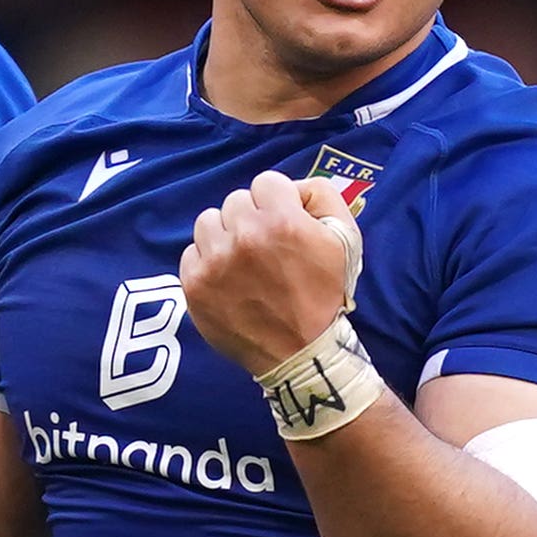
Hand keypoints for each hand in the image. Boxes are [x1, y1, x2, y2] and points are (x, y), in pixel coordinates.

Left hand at [174, 172, 361, 375]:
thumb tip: (293, 187)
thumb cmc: (324, 294)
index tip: (283, 227)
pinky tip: (227, 280)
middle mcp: (244, 236)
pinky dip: (207, 262)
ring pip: (208, 222)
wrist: (301, 354)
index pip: (266, 182)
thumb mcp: (344, 239)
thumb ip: (322, 197)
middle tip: (265, 249)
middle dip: (251, 219)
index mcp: (282, 221)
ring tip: (242, 263)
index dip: (278, 203)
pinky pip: (191, 252)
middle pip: (235, 201)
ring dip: (224, 237)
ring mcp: (214, 261)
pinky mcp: (194, 284)